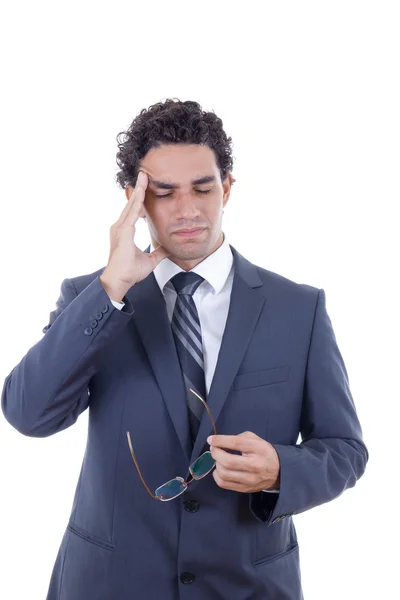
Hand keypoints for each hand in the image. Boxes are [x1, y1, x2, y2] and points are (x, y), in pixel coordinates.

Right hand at [100, 171, 169, 300]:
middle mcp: (120, 227)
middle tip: (144, 174)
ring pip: (131, 205)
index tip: (145, 187)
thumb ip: (158, 252)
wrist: (119, 281)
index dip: (140, 198)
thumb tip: (167, 249)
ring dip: (138, 191)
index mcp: (125, 231)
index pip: (134, 211)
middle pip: (131, 204)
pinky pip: (132, 213)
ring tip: (143, 176)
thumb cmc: (129, 272)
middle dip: (138, 188)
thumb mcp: (150, 260)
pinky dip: (137, 202)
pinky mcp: (123, 232)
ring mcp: (120, 228)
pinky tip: (142, 191)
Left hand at [207, 431, 279, 492]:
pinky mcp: (245, 488)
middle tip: (214, 449)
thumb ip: (239, 437)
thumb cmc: (264, 452)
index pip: (236, 443)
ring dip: (217, 464)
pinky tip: (220, 469)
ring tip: (219, 459)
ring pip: (224, 474)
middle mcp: (254, 466)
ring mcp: (249, 480)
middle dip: (216, 453)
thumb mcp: (255, 439)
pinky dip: (217, 476)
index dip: (220, 441)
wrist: (278, 471)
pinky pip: (224, 484)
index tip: (211, 439)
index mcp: (258, 449)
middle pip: (228, 461)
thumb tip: (221, 442)